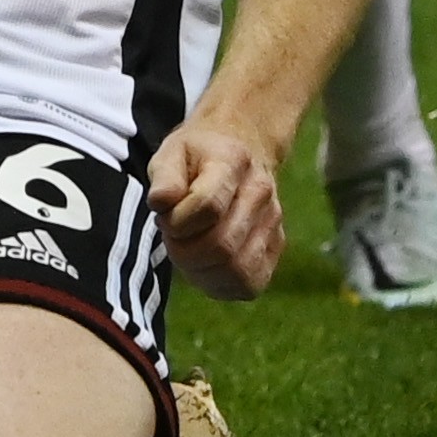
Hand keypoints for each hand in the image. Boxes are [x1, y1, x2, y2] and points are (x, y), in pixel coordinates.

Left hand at [144, 117, 286, 301]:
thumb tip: (161, 202)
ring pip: (237, 270)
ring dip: (201, 271)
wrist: (239, 152)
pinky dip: (220, 284)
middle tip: (173, 237)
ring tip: (188, 251)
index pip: (207, 206)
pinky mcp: (275, 247)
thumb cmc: (197, 158)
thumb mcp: (171, 152)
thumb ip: (164, 177)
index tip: (163, 216)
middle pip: (222, 245)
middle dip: (184, 252)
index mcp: (233, 161)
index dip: (176, 222)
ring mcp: (272, 221)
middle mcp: (260, 192)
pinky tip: (205, 265)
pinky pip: (249, 284)